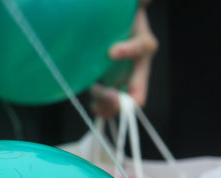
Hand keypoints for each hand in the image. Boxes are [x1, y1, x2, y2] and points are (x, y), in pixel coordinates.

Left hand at [90, 0, 157, 118]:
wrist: (110, 32)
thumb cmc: (120, 19)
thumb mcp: (130, 9)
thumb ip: (138, 2)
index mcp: (142, 44)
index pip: (140, 47)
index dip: (127, 50)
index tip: (111, 52)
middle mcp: (139, 65)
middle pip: (137, 87)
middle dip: (122, 96)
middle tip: (106, 94)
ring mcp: (127, 79)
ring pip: (124, 100)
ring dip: (110, 104)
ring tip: (96, 102)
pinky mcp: (115, 87)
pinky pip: (111, 103)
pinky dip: (103, 107)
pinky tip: (93, 106)